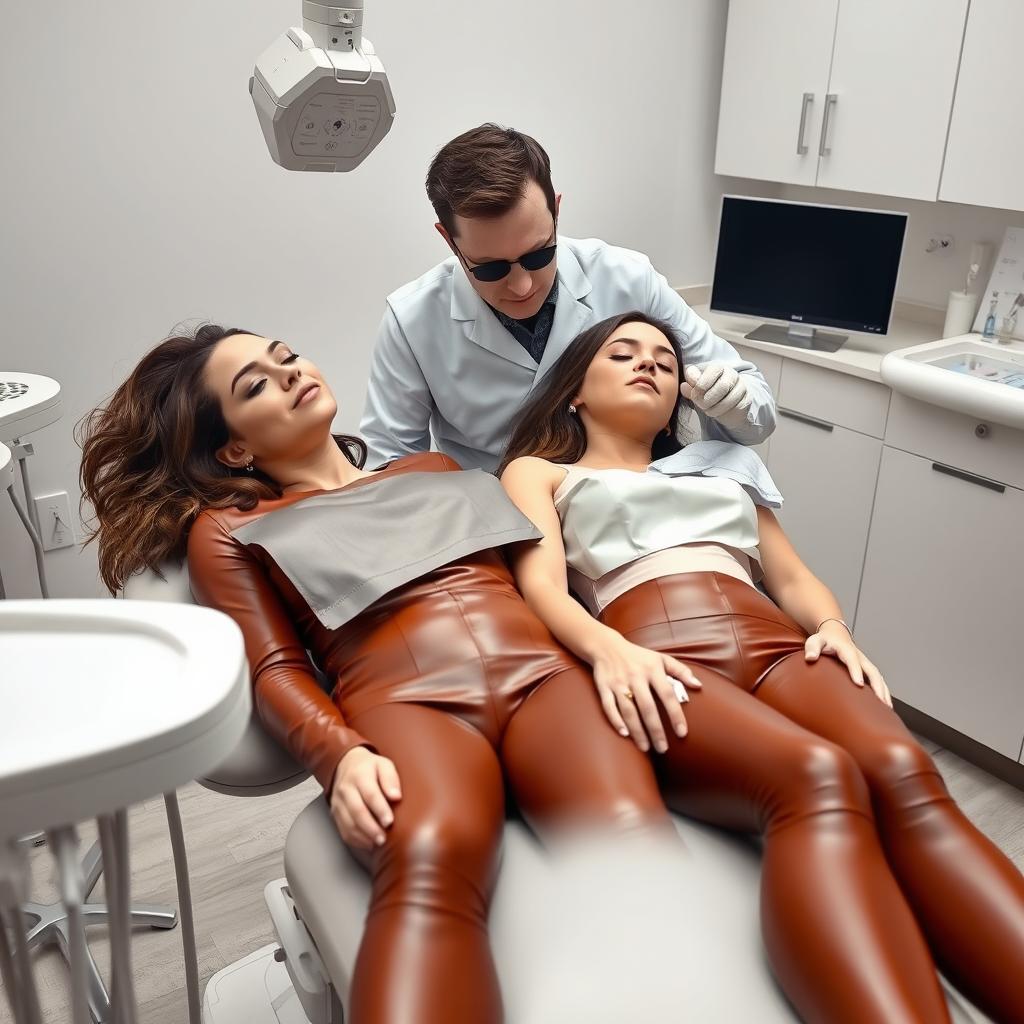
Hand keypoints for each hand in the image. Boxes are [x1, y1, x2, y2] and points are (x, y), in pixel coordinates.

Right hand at [329, 747, 401, 849]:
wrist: (346, 764)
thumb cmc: (370, 767)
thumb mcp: (384, 765)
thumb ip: (390, 779)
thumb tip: (396, 796)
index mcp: (359, 775)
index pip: (370, 794)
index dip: (380, 809)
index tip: (389, 821)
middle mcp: (346, 789)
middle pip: (357, 811)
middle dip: (371, 827)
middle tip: (383, 838)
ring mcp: (338, 802)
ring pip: (348, 823)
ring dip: (363, 836)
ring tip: (377, 843)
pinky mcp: (335, 813)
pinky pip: (343, 830)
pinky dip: (355, 840)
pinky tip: (368, 843)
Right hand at [590, 633, 701, 752]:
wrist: (606, 646)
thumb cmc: (638, 656)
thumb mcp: (660, 658)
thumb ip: (680, 671)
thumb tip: (698, 685)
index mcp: (652, 669)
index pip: (667, 694)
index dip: (675, 714)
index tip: (682, 733)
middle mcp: (635, 677)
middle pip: (647, 707)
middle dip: (656, 730)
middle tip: (662, 748)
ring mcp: (618, 683)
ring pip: (628, 710)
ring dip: (637, 731)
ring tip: (646, 748)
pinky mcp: (603, 687)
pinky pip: (609, 706)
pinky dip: (616, 720)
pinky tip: (624, 734)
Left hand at [680, 362, 751, 428]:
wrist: (727, 405)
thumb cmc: (710, 393)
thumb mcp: (697, 389)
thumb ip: (691, 387)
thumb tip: (683, 386)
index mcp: (718, 368)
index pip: (713, 371)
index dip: (701, 385)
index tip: (694, 394)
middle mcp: (732, 375)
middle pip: (722, 387)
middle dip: (707, 399)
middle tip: (700, 405)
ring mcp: (741, 387)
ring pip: (729, 399)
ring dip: (714, 408)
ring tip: (707, 409)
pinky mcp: (746, 400)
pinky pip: (736, 407)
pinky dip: (722, 412)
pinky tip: (716, 412)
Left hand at [804, 623, 891, 706]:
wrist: (835, 635)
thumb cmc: (824, 641)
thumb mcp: (815, 641)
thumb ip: (812, 648)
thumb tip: (810, 658)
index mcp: (847, 650)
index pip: (852, 660)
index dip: (856, 671)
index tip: (859, 684)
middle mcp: (859, 657)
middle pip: (872, 671)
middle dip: (877, 686)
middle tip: (881, 702)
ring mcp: (865, 663)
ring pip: (878, 677)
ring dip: (884, 692)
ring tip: (887, 708)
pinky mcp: (867, 670)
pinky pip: (878, 681)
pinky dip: (883, 692)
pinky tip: (885, 705)